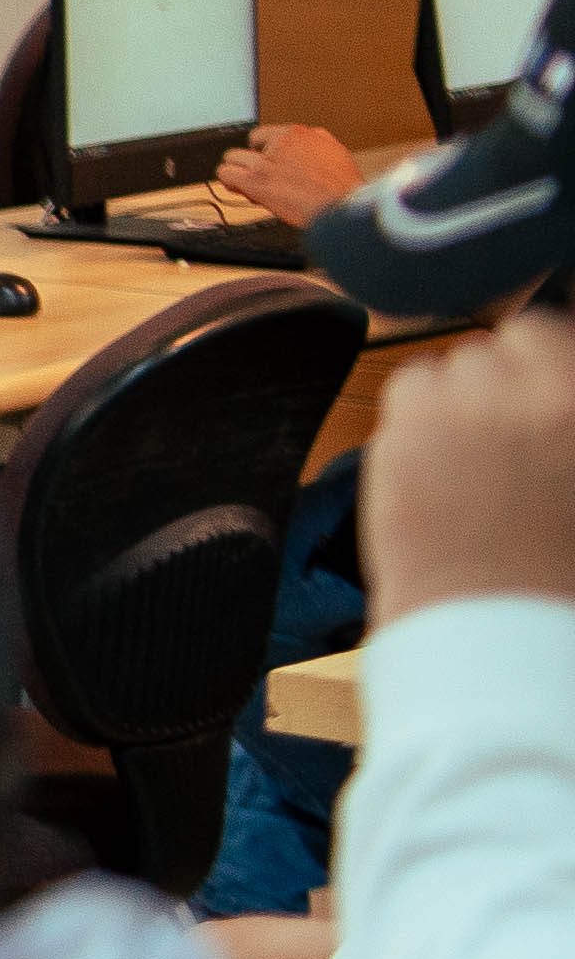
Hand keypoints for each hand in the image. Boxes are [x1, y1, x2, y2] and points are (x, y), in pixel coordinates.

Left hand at [219, 122, 363, 229]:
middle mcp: (279, 144)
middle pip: (249, 145)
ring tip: (245, 184)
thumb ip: (315, 140)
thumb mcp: (335, 149)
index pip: (264, 134)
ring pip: (232, 158)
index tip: (267, 161)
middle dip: (252, 161)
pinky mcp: (256, 180)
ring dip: (237, 172)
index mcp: (298, 134)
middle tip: (261, 176)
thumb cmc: (342, 186)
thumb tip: (306, 138)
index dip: (264, 150)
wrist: (342, 205)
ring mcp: (265, 162)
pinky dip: (229, 182)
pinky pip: (226, 174)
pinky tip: (238, 189)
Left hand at [362, 305, 574, 621]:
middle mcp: (526, 396)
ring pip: (445, 368)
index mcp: (574, 403)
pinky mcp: (401, 440)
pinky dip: (413, 421)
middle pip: (495, 345)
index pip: (543, 330)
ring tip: (467, 455)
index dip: (536, 359)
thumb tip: (549, 394)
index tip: (532, 388)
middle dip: (496, 379)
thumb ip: (562, 416)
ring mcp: (458, 414)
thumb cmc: (557, 568)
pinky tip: (432, 466)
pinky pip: (404, 398)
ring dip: (452, 398)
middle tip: (498, 431)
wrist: (502, 628)